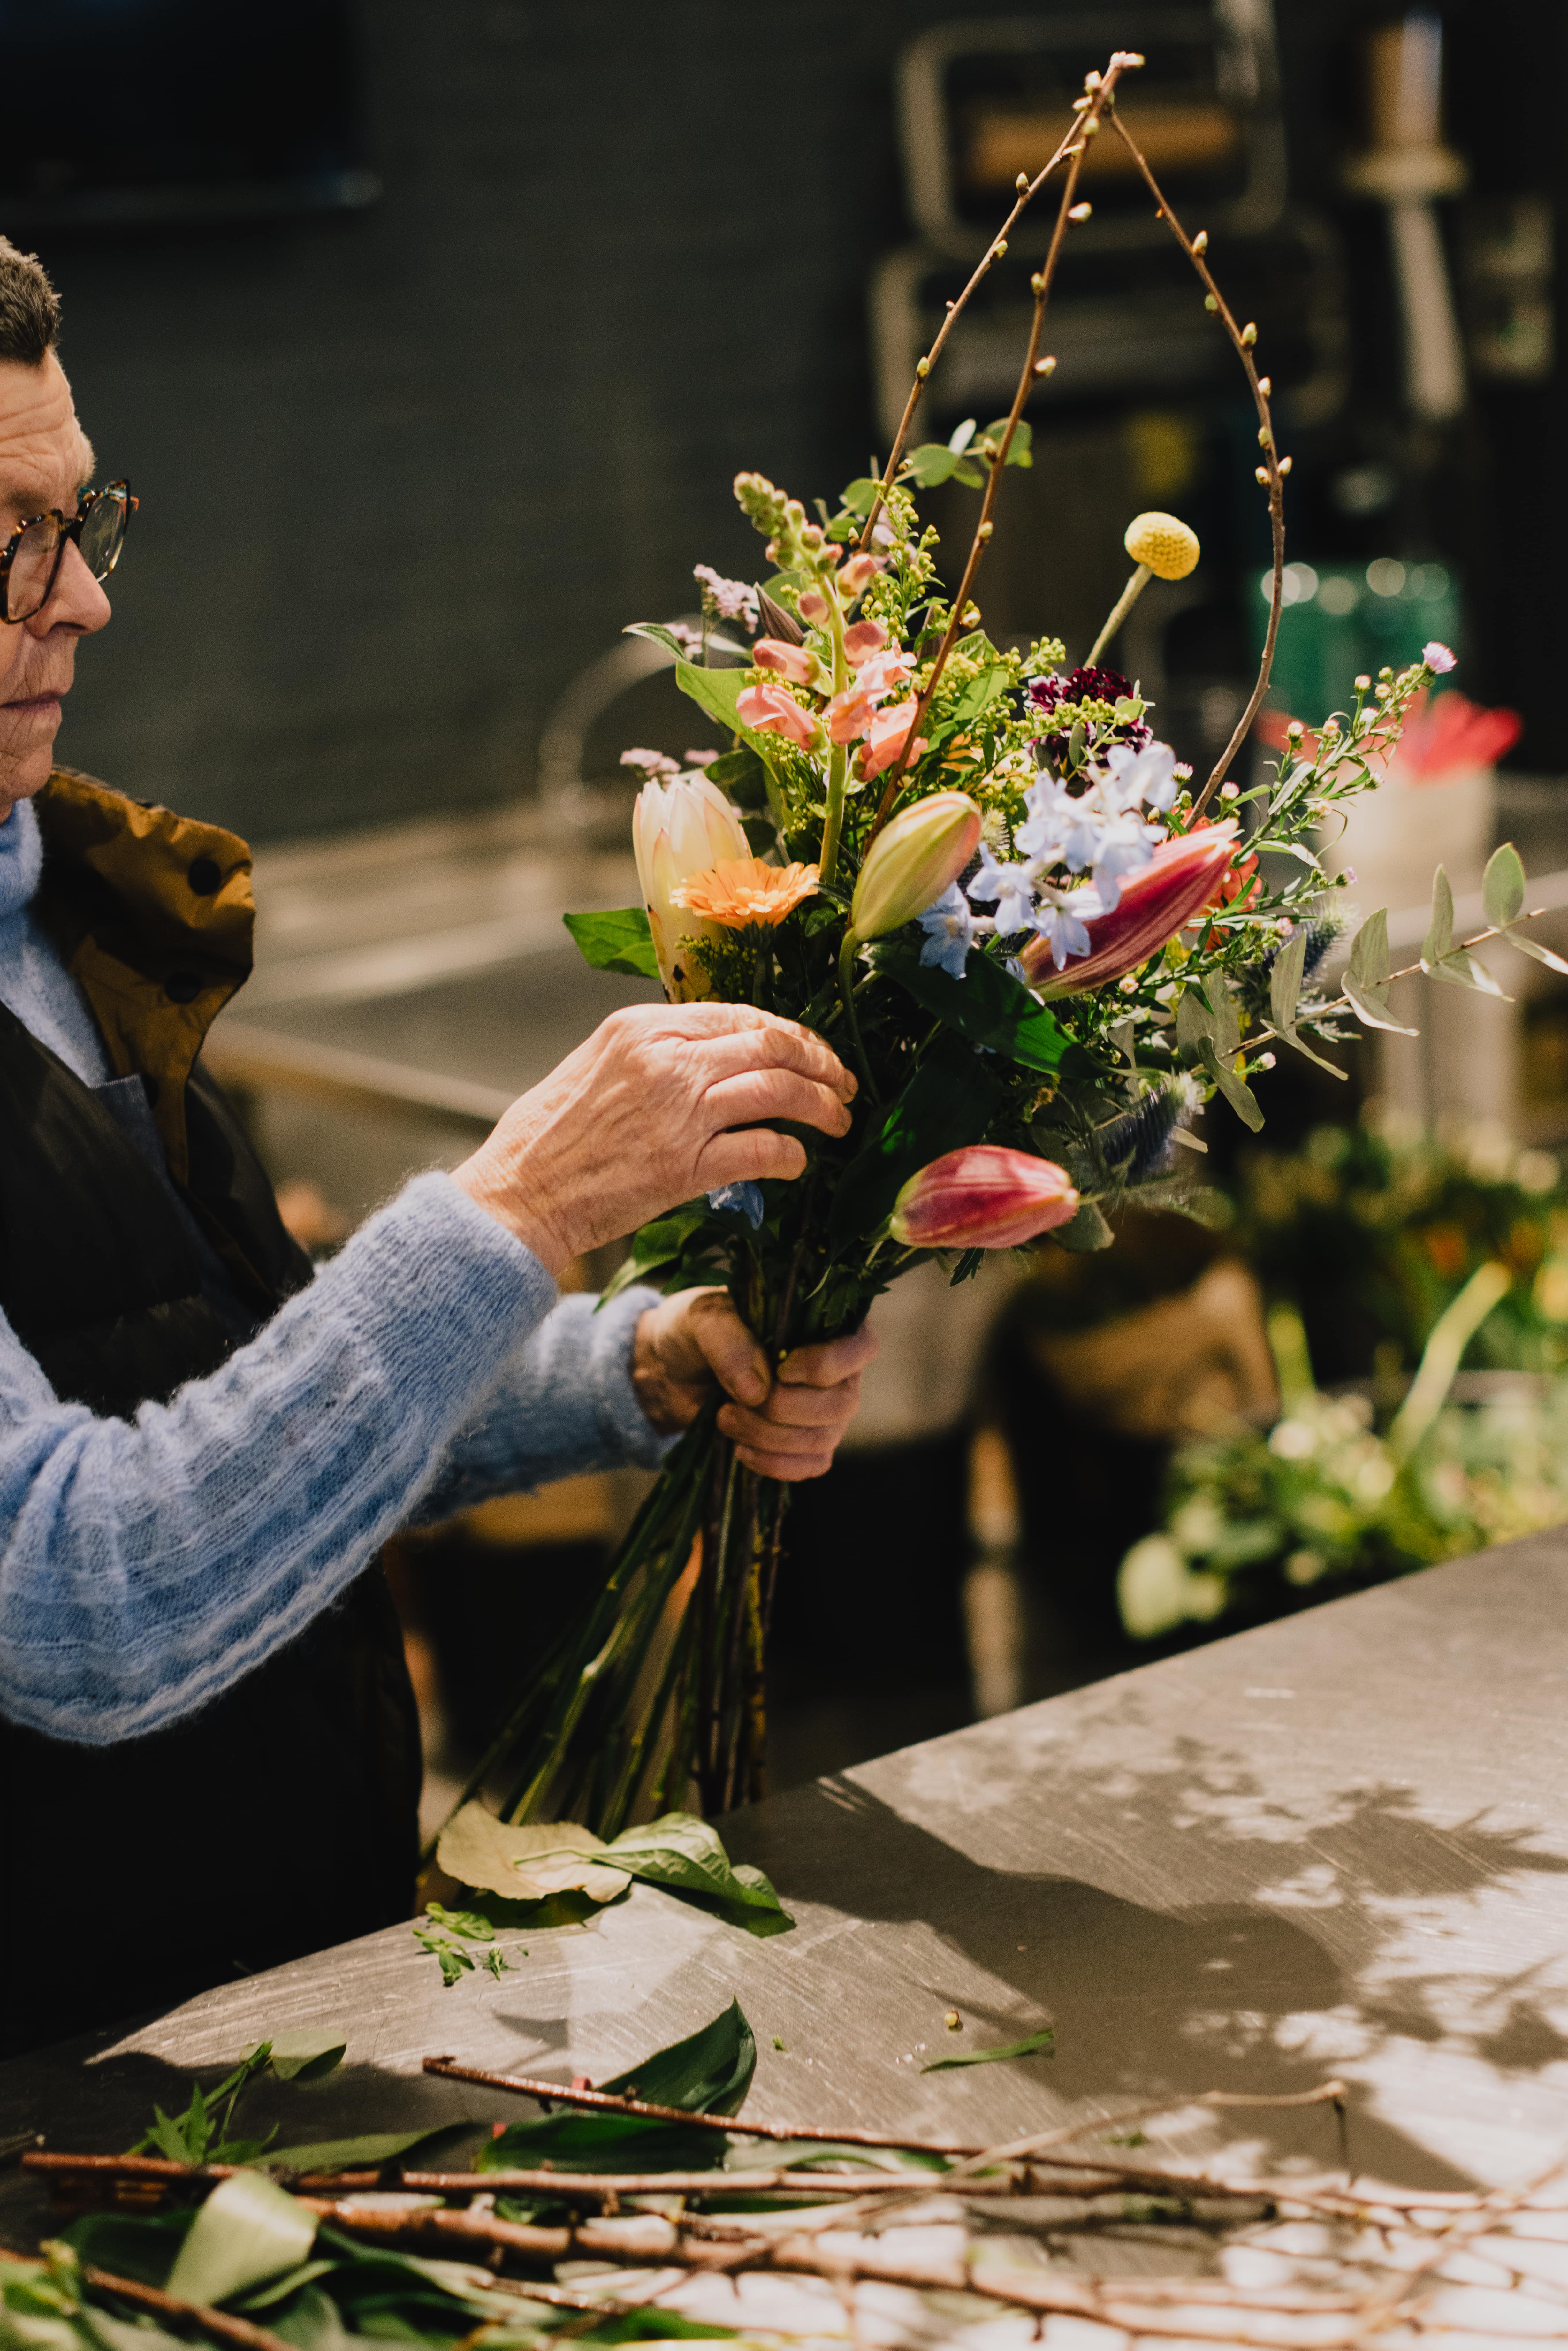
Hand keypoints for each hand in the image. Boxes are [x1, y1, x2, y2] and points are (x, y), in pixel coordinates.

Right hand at [452, 1004, 854, 1276]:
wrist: (519, 1194)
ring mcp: (678, 1113)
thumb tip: (713, 1053)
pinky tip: (796, 1163)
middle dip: (820, 1062)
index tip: (810, 1052)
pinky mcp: (685, 1167)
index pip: (740, 1015)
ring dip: (821, 1106)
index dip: (789, 1033)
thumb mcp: (596, 1066)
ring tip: (838, 1120)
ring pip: (778, 1091)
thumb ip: (655, 1052)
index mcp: (641, 1027)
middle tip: (842, 1083)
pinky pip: (762, 1150)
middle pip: (771, 1045)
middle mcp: (665, 1060)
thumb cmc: (551, 1136)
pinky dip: (790, 1155)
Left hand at [632, 1288, 876, 1482]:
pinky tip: (741, 1450)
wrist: (674, 1370)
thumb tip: (758, 1390)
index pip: (860, 1347)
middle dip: (783, 1410)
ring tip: (725, 1419)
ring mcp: (825, 1411)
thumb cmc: (697, 1331)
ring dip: (770, 1438)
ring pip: (823, 1439)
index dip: (826, 1365)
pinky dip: (776, 1464)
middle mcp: (837, 1370)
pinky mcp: (806, 1443)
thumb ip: (728, 1341)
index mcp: (824, 1325)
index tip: (782, 1369)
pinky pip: (812, 1465)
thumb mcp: (702, 1319)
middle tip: (732, 1404)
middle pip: (841, 1404)